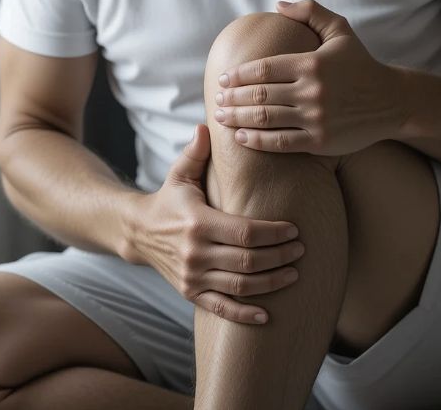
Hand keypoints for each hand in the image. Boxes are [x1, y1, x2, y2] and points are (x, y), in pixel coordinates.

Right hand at [132, 124, 304, 323]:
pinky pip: (221, 308)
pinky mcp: (190, 293)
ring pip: (240, 286)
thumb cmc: (169, 198)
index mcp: (198, 221)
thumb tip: (207, 125)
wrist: (139, 231)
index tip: (294, 230)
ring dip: (271, 282)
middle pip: (247, 261)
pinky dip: (245, 314)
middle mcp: (195, 252)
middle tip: (301, 250)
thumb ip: (196, 151)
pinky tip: (267, 314)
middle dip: (279, 257)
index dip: (273, 234)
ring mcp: (192, 276)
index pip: (244, 232)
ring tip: (294, 274)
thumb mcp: (180, 173)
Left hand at [214, 0, 402, 154]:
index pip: (263, 68)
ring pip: (265, 119)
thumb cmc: (360, 64)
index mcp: (311, 63)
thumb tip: (277, 5)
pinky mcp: (321, 141)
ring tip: (222, 116)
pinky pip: (280, 142)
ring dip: (237, 118)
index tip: (224, 78)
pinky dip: (256, 141)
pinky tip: (241, 137)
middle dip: (232, 97)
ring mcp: (316, 118)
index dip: (239, 75)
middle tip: (217, 98)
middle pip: (259, 94)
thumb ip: (310, 11)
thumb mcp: (340, 30)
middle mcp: (312, 91)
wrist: (392, 101)